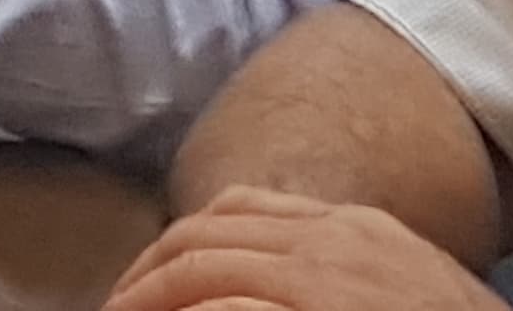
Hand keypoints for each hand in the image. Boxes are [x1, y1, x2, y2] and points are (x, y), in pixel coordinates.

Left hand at [105, 188, 506, 310]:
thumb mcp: (397, 286)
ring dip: (148, 298)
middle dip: (145, 272)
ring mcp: (326, 278)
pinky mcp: (318, 309)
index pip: (238, 211)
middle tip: (115, 307)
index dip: (178, 243)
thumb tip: (246, 292)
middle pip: (202, 236)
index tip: (146, 277)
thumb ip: (332, 275)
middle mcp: (334, 241)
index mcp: (353, 229)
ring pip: (201, 268)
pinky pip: (228, 304)